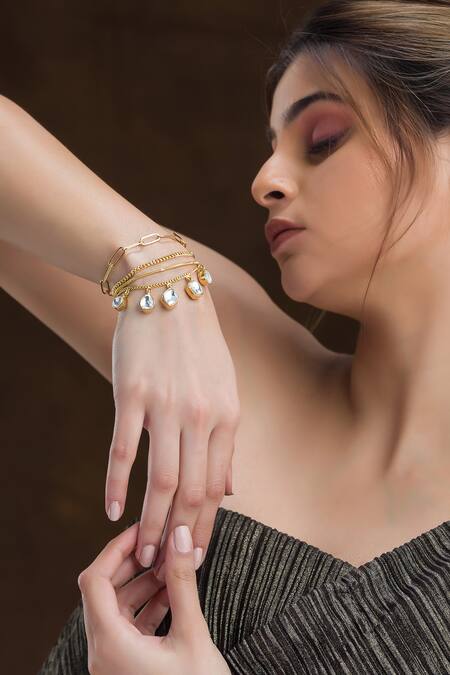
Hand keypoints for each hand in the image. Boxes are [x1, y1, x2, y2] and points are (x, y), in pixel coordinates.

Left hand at [78, 520, 231, 674]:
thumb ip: (182, 583)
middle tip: (160, 542)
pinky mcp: (127, 666)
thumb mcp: (193, 634)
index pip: (94, 581)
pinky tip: (172, 591)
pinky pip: (129, 625)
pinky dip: (147, 604)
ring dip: (142, 583)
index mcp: (110, 644)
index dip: (114, 549)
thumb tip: (179, 536)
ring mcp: (114, 661)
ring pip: (117, 607)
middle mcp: (103, 652)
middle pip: (103, 591)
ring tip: (172, 565)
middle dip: (132, 563)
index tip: (141, 530)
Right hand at [105, 283, 239, 576]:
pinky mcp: (131, 395)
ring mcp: (165, 406)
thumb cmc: (198, 346)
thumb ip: (227, 441)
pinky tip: (111, 510)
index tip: (196, 554)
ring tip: (144, 550)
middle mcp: (200, 416)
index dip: (207, 526)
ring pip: (160, 480)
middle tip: (168, 567)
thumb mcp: (226, 389)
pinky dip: (116, 484)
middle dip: (180, 535)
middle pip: (191, 491)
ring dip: (152, 523)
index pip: (218, 487)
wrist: (167, 294)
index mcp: (227, 417)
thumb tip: (230, 490)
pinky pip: (123, 449)